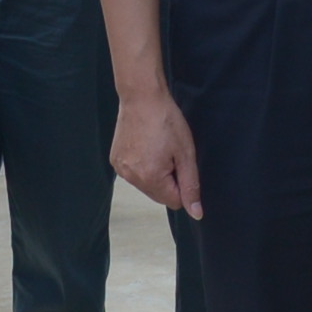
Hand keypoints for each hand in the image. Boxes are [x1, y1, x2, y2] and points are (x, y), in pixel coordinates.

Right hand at [113, 84, 201, 215]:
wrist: (141, 97)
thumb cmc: (167, 121)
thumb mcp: (186, 153)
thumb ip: (190, 186)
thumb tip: (196, 214)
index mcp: (151, 178)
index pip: (174, 201)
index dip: (182, 183)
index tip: (179, 161)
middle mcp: (131, 178)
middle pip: (159, 195)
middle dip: (168, 180)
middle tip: (169, 153)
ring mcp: (120, 170)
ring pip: (146, 185)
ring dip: (155, 173)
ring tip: (157, 147)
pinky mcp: (114, 160)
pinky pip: (134, 174)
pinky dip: (142, 166)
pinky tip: (145, 146)